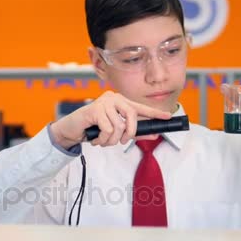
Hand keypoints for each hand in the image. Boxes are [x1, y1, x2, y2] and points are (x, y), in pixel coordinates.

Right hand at [50, 91, 170, 148]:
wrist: (72, 129)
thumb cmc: (93, 128)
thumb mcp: (115, 130)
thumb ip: (133, 131)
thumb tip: (152, 135)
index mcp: (120, 101)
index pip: (140, 107)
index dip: (154, 113)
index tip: (168, 117)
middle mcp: (113, 98)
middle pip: (132, 115)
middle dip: (130, 133)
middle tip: (123, 142)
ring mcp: (104, 102)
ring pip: (119, 126)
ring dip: (112, 140)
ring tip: (104, 141)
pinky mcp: (95, 109)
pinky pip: (108, 129)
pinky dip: (103, 139)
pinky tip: (96, 139)